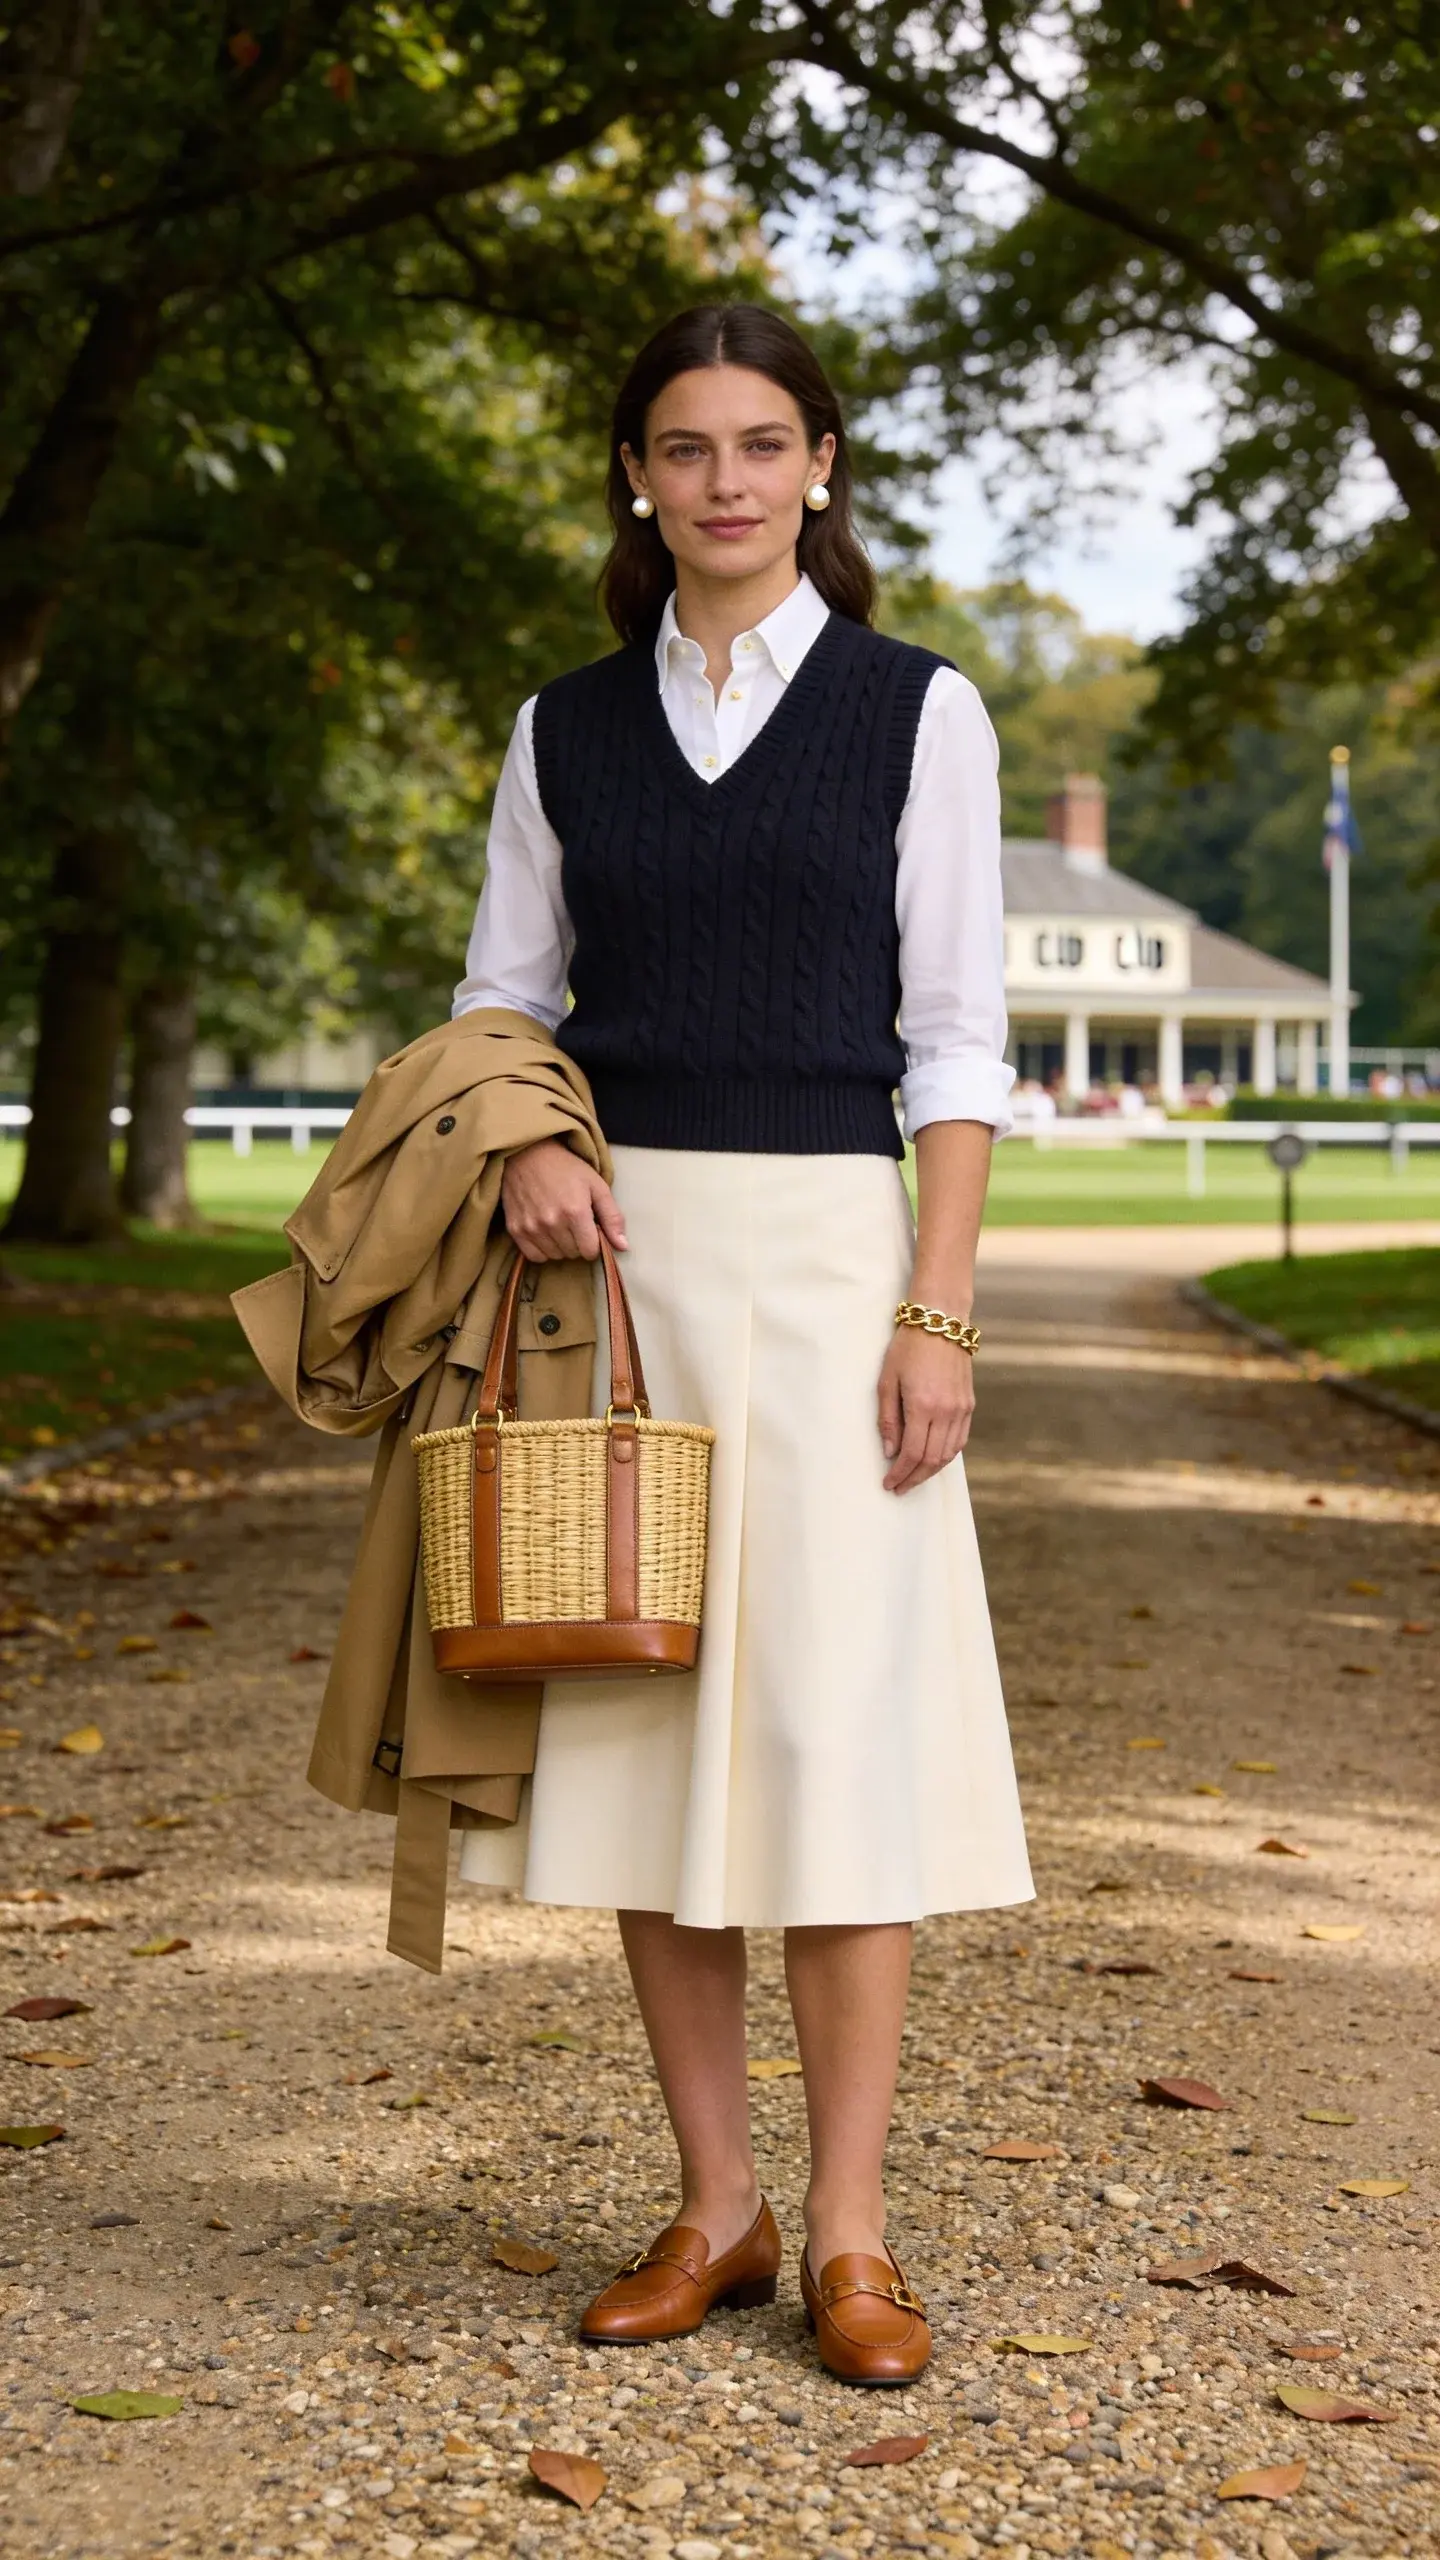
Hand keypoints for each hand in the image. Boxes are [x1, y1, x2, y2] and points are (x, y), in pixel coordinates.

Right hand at [500, 1137, 626, 1262]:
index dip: (594, 1241)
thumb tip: (623, 1247)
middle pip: (573, 1254)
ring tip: (559, 1223)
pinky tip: (545, 1232)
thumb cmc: (566, 1168)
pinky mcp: (515, 1229)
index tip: (590, 1228)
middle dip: (578, 1242)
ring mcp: (531, 1227)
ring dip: (561, 1246)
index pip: (590, 1251)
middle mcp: (552, 1223)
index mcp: (575, 1212)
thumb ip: (612, 1217)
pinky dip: (542, 1249)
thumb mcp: (597, 1186)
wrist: (527, 1153)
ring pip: (555, 1256)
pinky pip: (535, 1256)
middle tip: (574, 1221)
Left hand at [876, 1325, 974, 1493]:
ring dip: (930, 1471)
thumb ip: (888, 1419)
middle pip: (932, 1460)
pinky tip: (933, 1459)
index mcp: (923, 1406)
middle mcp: (946, 1411)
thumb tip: (889, 1452)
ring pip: (948, 1454)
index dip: (899, 1474)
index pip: (912, 1454)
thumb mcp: (887, 1380)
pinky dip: (946, 1456)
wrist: (940, 1321)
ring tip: (913, 1478)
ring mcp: (961, 1409)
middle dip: (914, 1478)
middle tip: (899, 1488)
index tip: (888, 1483)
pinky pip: (959, 1440)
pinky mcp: (968, 1404)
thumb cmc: (908, 1347)